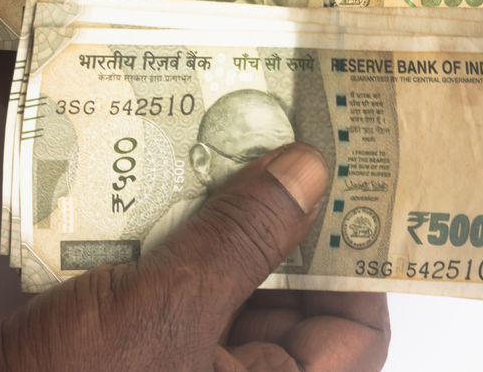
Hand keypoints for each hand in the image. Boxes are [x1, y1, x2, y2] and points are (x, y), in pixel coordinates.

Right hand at [0, 144, 388, 370]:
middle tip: (286, 135)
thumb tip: (311, 174)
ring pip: (224, 276)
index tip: (351, 183)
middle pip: (289, 292)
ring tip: (226, 133)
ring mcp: (176, 359)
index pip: (355, 332)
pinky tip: (159, 168)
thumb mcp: (171, 309)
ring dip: (220, 211)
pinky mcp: (125, 338)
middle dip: (283, 216)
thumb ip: (245, 239)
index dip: (357, 259)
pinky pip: (167, 276)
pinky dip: (166, 227)